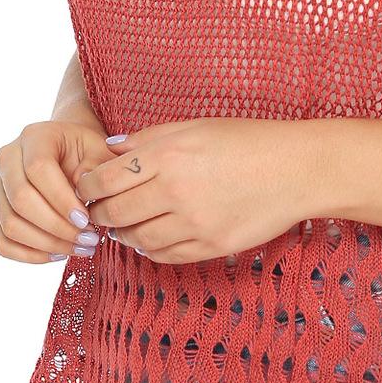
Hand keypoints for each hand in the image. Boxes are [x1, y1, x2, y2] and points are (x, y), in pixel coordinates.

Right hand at [0, 118, 119, 263]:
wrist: (74, 154)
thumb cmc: (90, 153)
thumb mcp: (101, 152)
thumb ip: (97, 169)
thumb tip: (82, 195)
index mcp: (35, 137)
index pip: (38, 168)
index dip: (61, 199)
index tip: (86, 219)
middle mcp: (8, 159)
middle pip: (20, 199)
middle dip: (57, 226)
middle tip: (89, 239)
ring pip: (10, 224)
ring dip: (47, 244)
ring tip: (81, 248)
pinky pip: (4, 242)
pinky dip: (31, 255)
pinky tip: (60, 254)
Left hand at [70, 117, 315, 263]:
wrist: (295, 170)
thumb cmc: (247, 141)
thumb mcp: (195, 126)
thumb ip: (148, 138)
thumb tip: (110, 151)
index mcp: (167, 155)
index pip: (103, 180)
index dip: (86, 187)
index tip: (86, 188)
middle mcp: (175, 191)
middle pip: (114, 213)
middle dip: (99, 213)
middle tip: (98, 211)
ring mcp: (193, 223)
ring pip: (137, 239)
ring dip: (124, 234)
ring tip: (125, 225)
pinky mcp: (210, 246)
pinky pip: (164, 255)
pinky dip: (150, 249)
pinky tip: (152, 237)